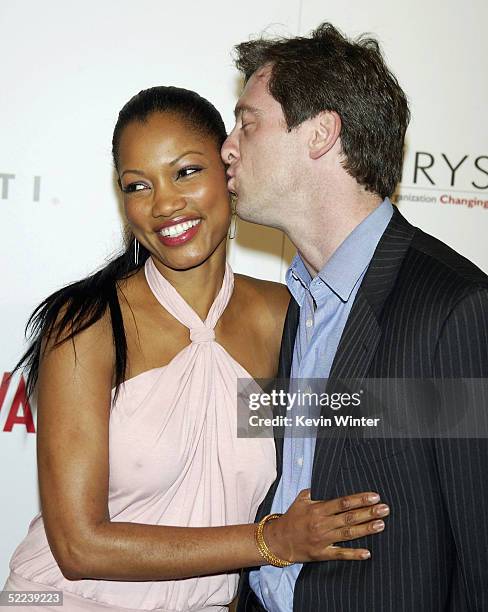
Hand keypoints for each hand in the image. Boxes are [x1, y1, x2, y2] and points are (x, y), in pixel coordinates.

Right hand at [264, 489, 388, 562]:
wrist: (278, 541)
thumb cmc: (291, 518)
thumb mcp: (300, 500)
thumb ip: (314, 491)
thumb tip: (325, 482)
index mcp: (317, 509)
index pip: (342, 502)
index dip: (359, 499)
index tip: (374, 496)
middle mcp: (322, 523)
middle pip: (348, 517)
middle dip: (368, 512)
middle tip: (384, 509)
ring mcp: (322, 539)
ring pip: (347, 534)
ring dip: (365, 529)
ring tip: (381, 524)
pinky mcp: (322, 554)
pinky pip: (340, 554)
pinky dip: (353, 554)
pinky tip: (367, 553)